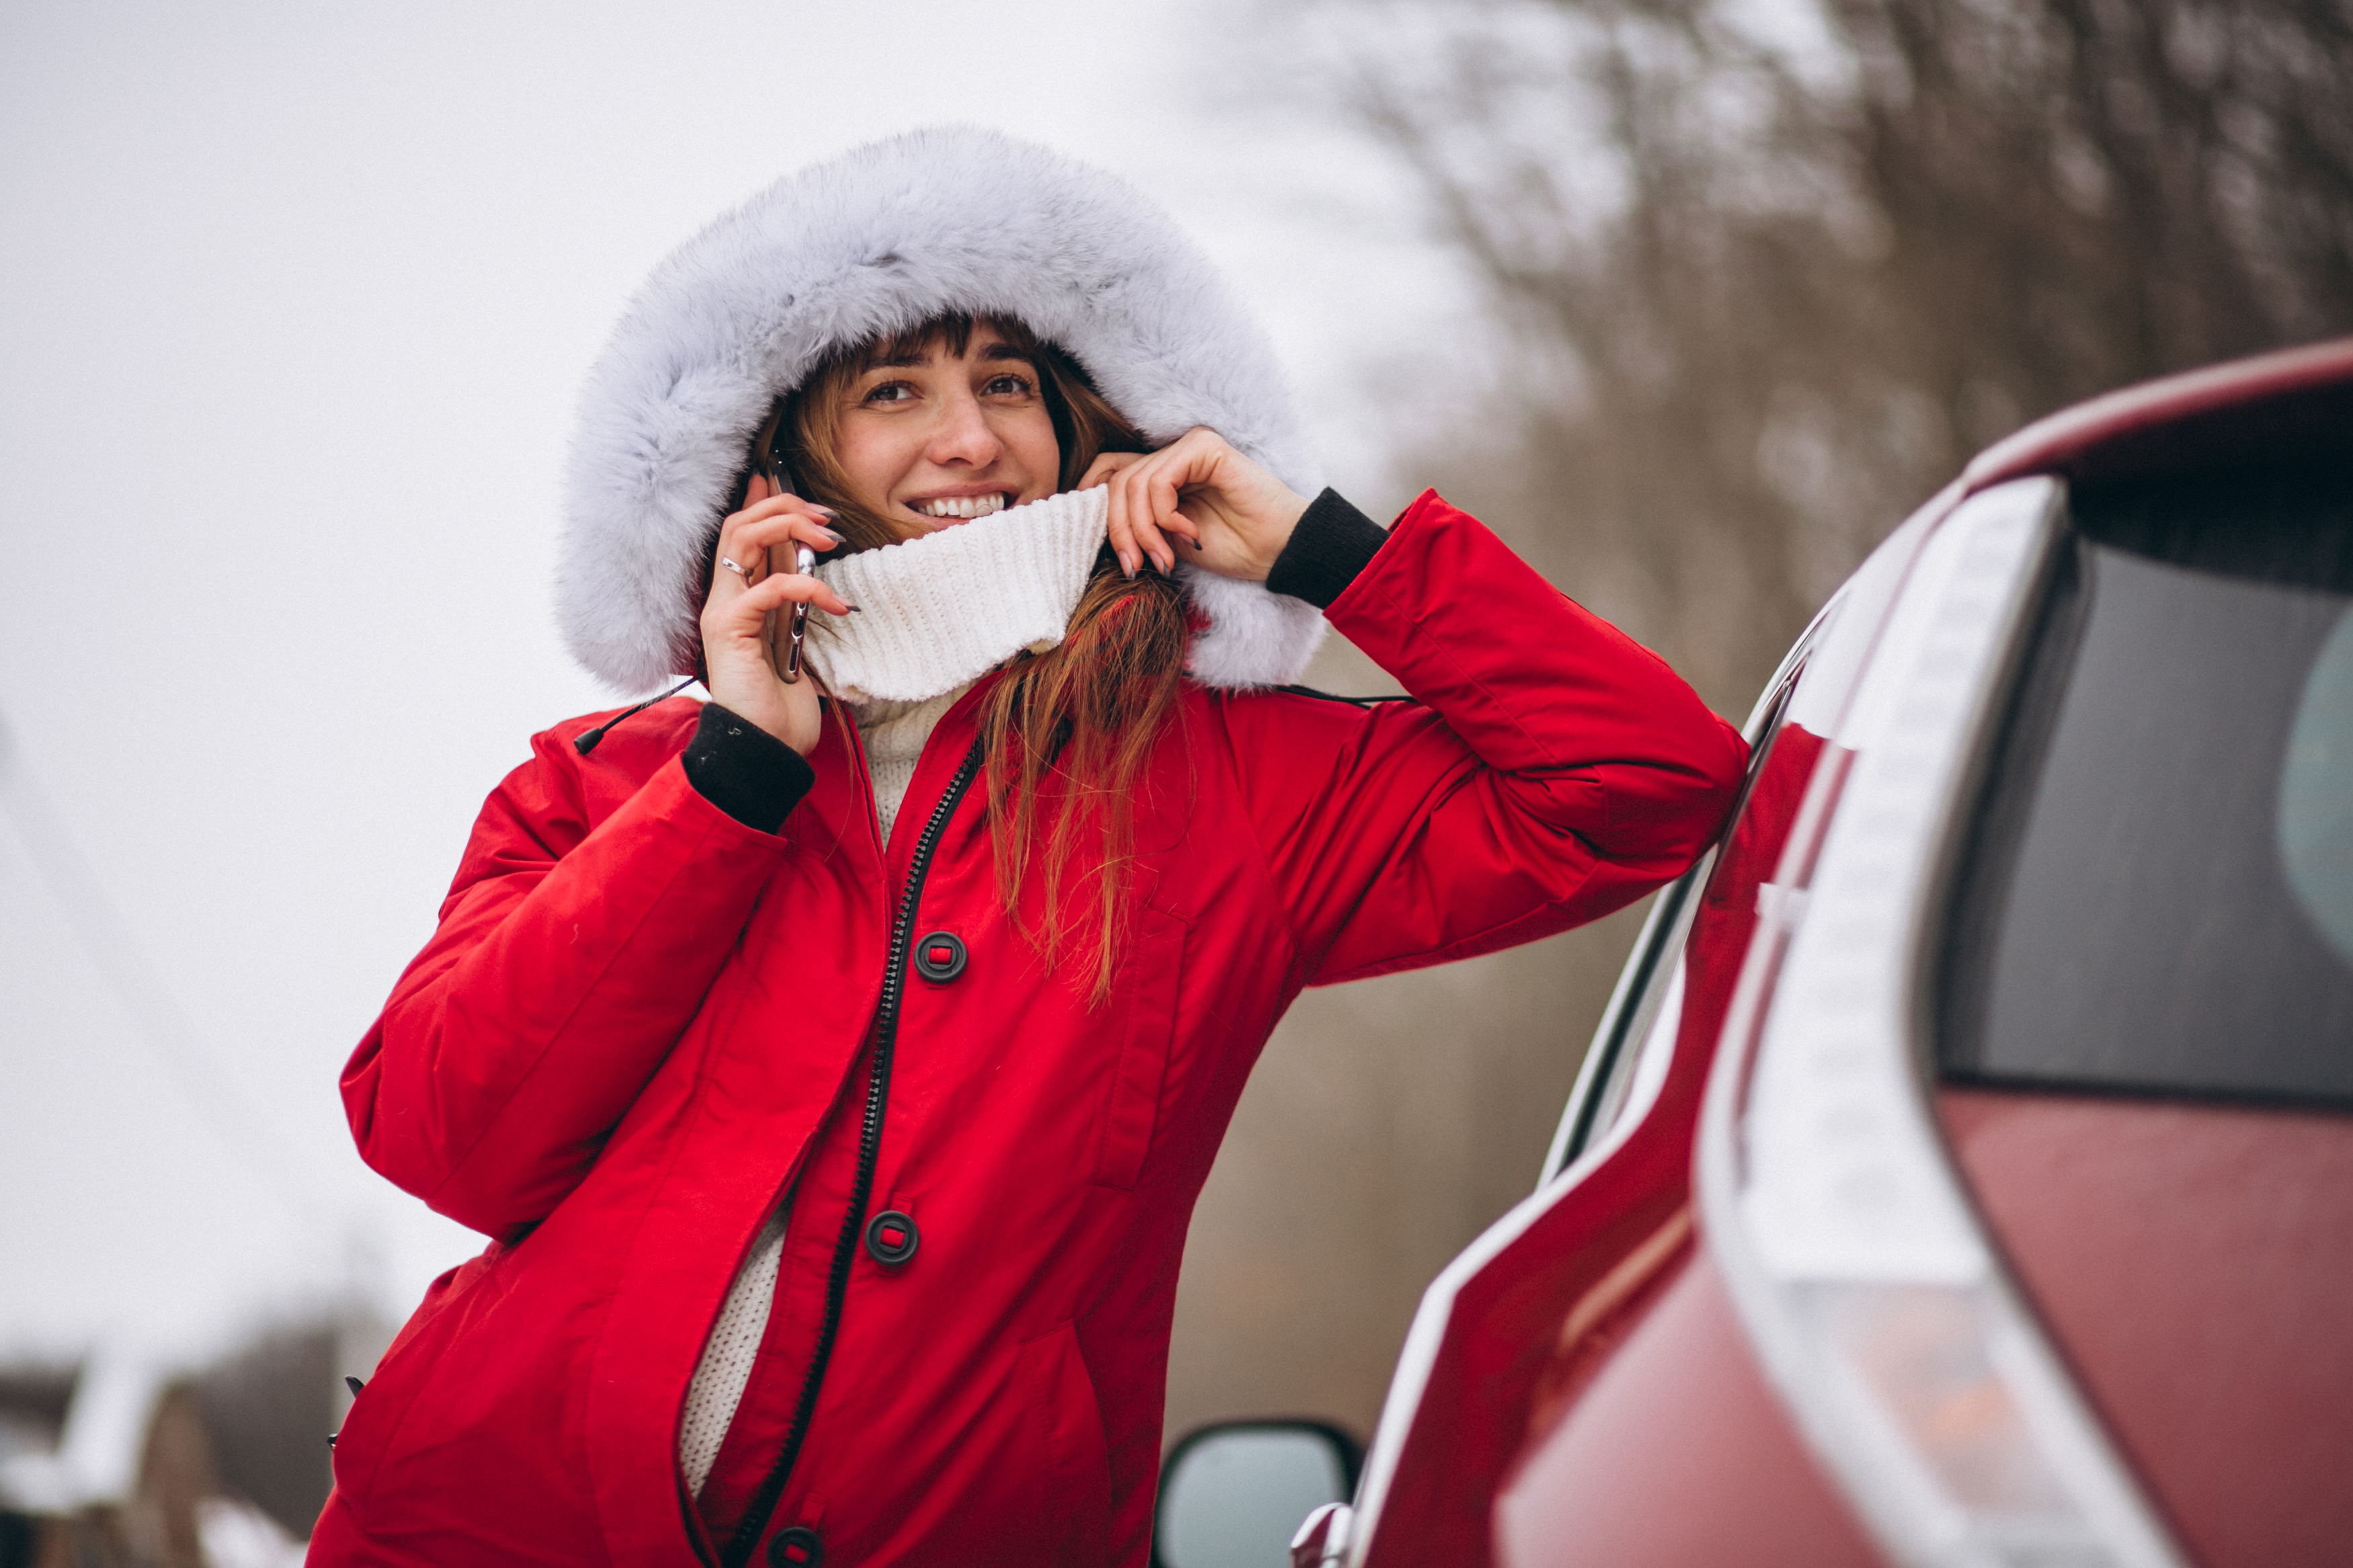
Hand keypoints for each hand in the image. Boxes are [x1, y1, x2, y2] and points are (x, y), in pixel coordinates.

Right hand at [699, 476, 852, 754]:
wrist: (768, 745)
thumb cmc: (783, 700)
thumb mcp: (796, 636)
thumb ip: (797, 599)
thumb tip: (812, 558)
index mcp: (737, 596)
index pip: (742, 531)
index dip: (765, 500)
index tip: (799, 487)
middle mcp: (722, 597)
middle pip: (739, 522)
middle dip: (784, 506)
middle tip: (826, 519)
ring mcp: (721, 609)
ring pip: (741, 538)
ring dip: (789, 527)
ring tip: (829, 539)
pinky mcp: (729, 627)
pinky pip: (770, 587)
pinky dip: (809, 586)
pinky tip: (838, 603)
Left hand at [1080, 427, 1309, 581]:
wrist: (1278, 551)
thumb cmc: (1232, 548)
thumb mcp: (1167, 540)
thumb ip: (1137, 522)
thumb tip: (1089, 520)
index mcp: (1163, 473)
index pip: (1108, 470)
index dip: (1090, 498)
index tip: (1088, 539)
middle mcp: (1173, 454)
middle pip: (1116, 481)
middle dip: (1119, 531)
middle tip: (1135, 566)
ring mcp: (1188, 447)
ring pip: (1134, 483)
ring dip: (1143, 531)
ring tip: (1165, 558)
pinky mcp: (1203, 446)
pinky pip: (1160, 480)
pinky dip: (1165, 515)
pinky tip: (1190, 534)